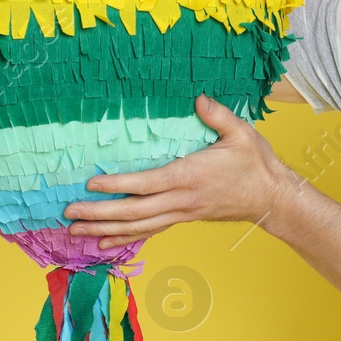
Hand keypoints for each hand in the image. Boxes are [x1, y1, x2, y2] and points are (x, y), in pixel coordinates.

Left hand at [63, 95, 295, 249]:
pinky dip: (126, 238)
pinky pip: (150, 230)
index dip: (118, 185)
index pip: (146, 183)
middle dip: (99, 213)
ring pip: (138, 226)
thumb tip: (198, 98)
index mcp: (190, 176)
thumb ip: (218, 116)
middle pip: (134, 212)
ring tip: (76, 232)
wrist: (272, 199)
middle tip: (68, 214)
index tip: (91, 183)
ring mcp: (181, 212)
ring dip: (105, 229)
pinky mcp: (184, 218)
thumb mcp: (241, 134)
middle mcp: (181, 199)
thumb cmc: (256, 165)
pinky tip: (106, 242)